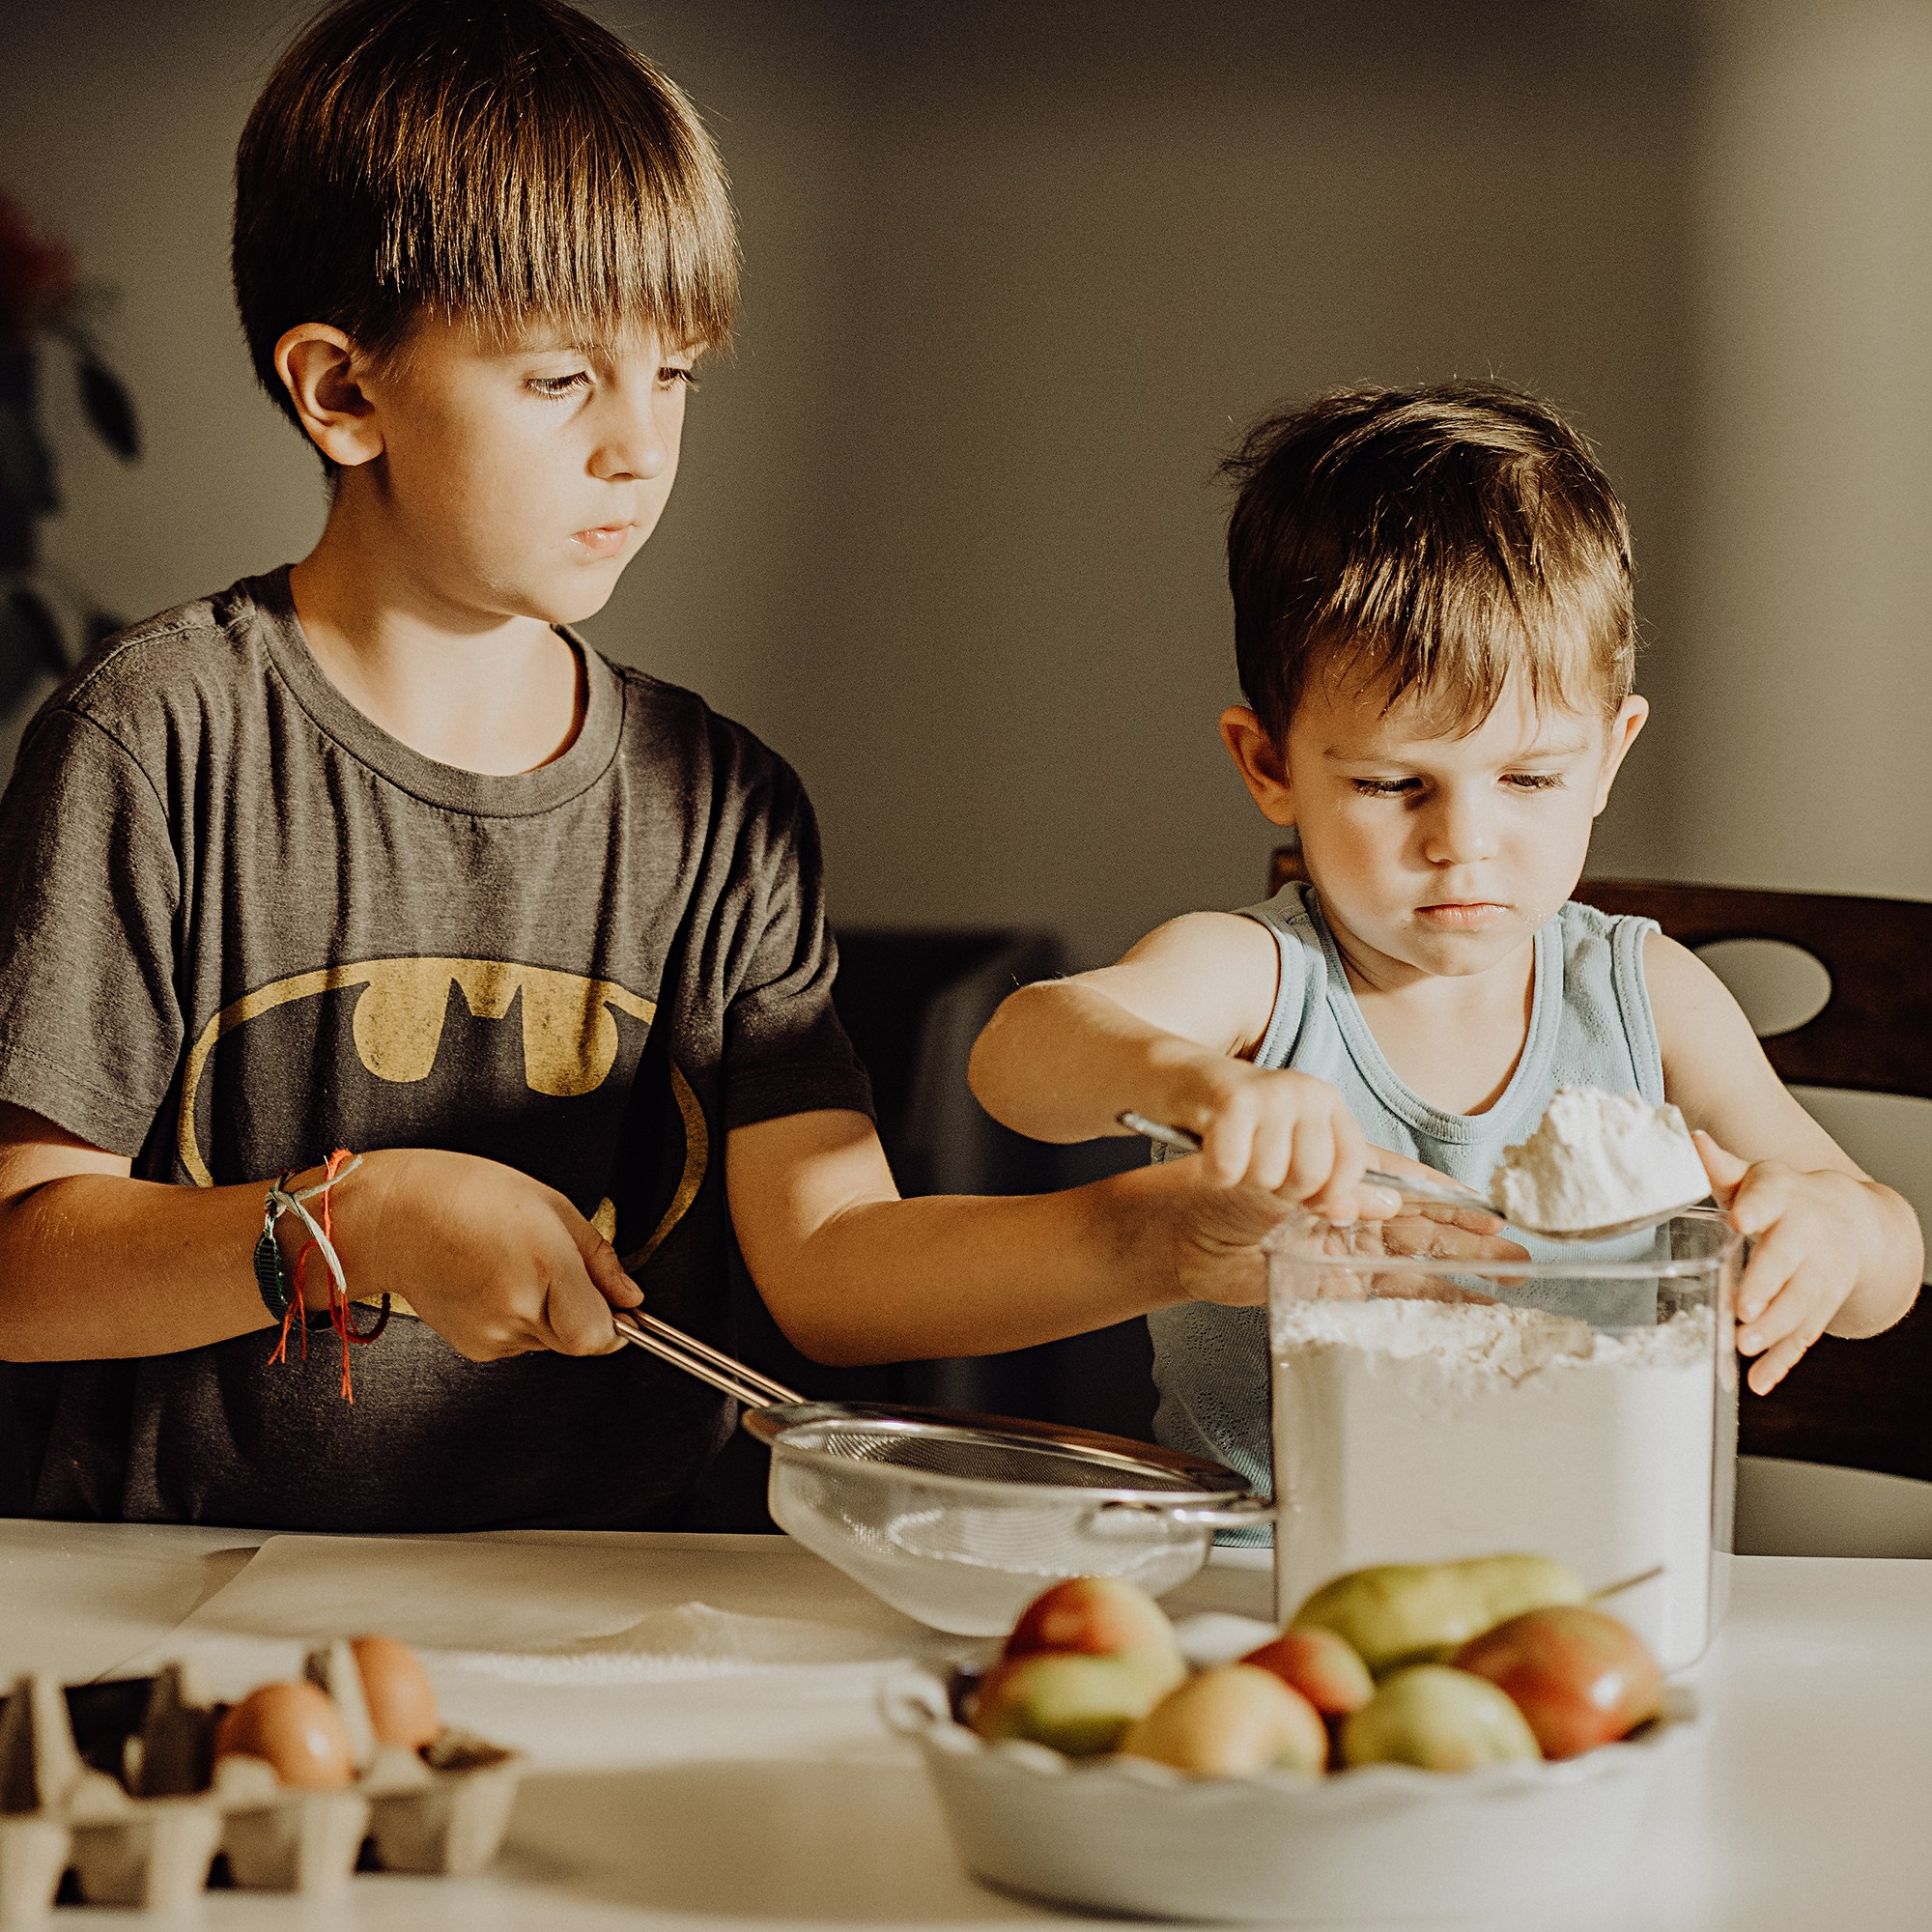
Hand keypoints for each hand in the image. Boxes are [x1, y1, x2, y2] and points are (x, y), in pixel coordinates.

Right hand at [333, 1148, 642, 1361]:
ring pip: (550, 1341)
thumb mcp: (551, 1206)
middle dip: (584, 1313)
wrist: (394, 1218)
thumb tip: (631, 1297)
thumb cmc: (469, 1194)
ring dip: (551, 1314)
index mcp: (545, 1266)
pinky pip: (520, 1342)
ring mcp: (492, 1335)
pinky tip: (497, 1283)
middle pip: (580, 1342)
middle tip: (560, 1270)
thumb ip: (599, 1258)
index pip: (600, 1335)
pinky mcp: (474, 1347)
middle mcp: (519, 1309)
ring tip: (518, 1268)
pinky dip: (521, 1319)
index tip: (615, 1302)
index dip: (615, 1322)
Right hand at [1154, 1058, 1398, 1222]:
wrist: (1176, 1076)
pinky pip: (1231, 1169)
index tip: (1305, 1196)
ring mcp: (1269, 1094)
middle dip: (1280, 1190)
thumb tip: (1389, 1208)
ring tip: (1234, 1155)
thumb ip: (1336, 1182)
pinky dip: (1215, 1174)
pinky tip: (1210, 1154)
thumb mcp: (1292, 1146)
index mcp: (1328, 1101)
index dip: (1330, 1193)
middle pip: (1310, 1176)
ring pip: (1269, 1176)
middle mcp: (1305, 1091)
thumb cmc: (1237, 1119)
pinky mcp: (1229, 1102)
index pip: (1353, 1163)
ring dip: (1243, 1180)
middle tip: (1258, 1171)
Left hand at [1696, 1133, 1869, 1394]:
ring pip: (1798, 1305)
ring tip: (1743, 1346)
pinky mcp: (1819, 1307)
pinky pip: (1803, 1336)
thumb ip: (1721, 1166)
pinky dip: (1783, 1362)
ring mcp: (1817, 1276)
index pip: (1770, 1196)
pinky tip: (1760, 1381)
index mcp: (1782, 1197)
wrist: (1851, 1221)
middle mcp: (1805, 1237)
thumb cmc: (1785, 1197)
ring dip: (1772, 1329)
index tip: (1739, 1221)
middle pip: (1787, 1261)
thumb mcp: (1757, 1177)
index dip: (1755, 1208)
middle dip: (1765, 1286)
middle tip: (1741, 1309)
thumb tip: (1692, 1140)